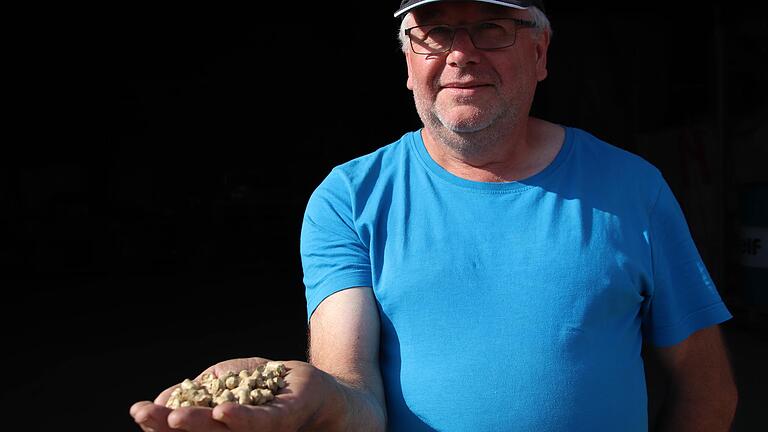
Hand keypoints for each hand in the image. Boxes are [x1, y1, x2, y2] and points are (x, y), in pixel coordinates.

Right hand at [130, 357, 345, 431]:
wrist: (336, 396)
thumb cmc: (284, 388)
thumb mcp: (243, 375)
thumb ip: (213, 381)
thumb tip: (174, 392)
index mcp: (226, 426)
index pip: (188, 425)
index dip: (161, 421)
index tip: (138, 411)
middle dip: (168, 426)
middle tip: (142, 416)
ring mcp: (264, 431)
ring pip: (225, 431)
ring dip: (197, 426)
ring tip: (172, 419)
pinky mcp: (287, 419)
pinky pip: (262, 422)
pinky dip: (242, 418)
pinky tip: (222, 412)